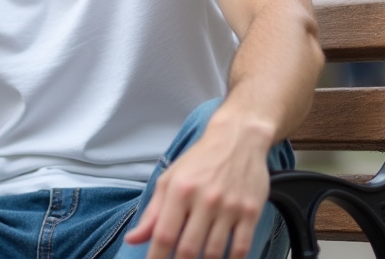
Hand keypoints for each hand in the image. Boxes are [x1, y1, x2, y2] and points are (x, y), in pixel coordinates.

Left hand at [125, 114, 272, 258]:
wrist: (238, 138)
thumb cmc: (200, 160)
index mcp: (180, 190)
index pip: (163, 234)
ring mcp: (230, 206)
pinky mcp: (251, 211)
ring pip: (213, 252)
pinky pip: (241, 247)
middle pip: (188, 248)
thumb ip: (152, 212)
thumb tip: (133, 239)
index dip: (155, 258)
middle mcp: (205, 199)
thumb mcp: (170, 179)